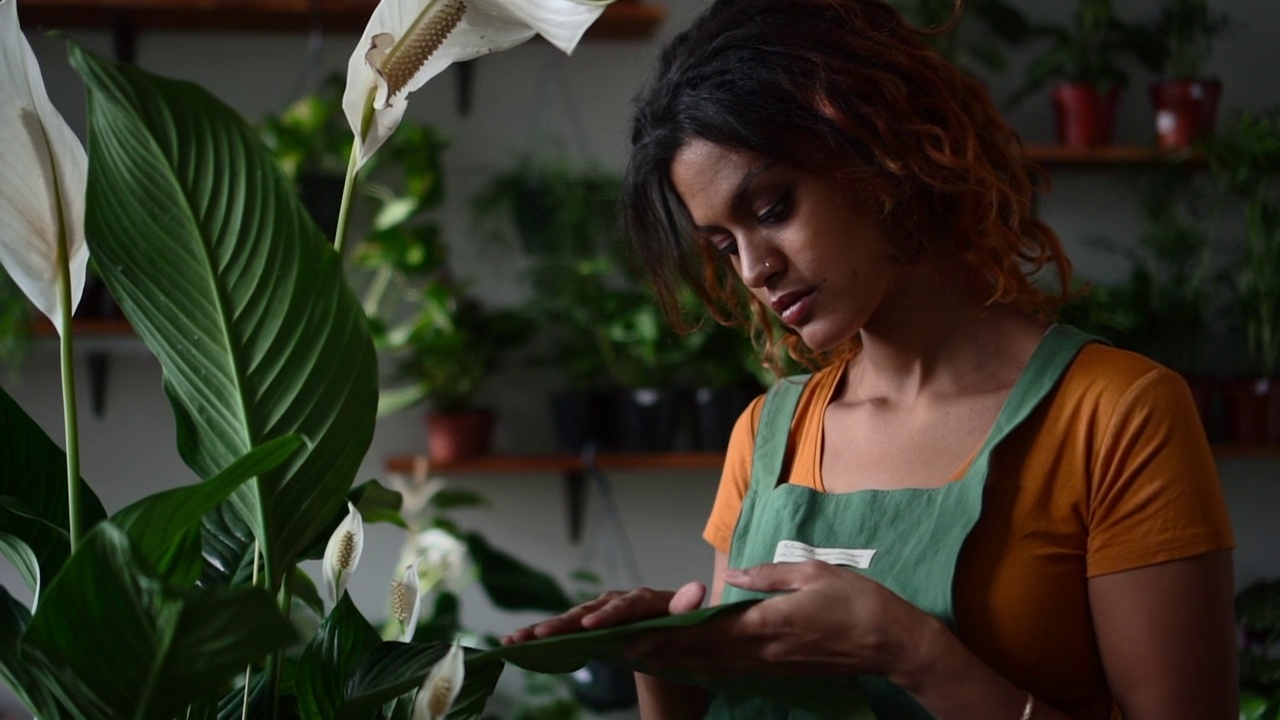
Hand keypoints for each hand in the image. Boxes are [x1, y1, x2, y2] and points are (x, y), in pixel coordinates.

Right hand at [501, 581, 707, 644]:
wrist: (681, 645)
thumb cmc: (689, 635)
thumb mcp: (693, 625)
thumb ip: (687, 608)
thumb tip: (697, 588)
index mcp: (648, 600)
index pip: (627, 605)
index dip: (608, 615)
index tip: (590, 626)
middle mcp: (620, 602)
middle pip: (591, 611)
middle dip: (565, 623)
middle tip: (542, 633)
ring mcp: (602, 613)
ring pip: (572, 619)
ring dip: (544, 629)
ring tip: (518, 638)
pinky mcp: (590, 627)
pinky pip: (565, 631)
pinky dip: (541, 636)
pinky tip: (513, 642)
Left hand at [627, 561, 942, 683]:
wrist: (893, 645)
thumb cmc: (858, 602)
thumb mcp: (814, 573)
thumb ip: (769, 576)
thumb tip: (733, 579)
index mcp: (766, 624)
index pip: (706, 631)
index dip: (670, 634)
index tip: (639, 634)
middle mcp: (763, 652)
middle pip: (703, 654)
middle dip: (665, 653)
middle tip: (629, 651)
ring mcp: (774, 666)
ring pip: (717, 667)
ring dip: (682, 664)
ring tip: (651, 661)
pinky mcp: (784, 672)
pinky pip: (738, 671)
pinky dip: (710, 669)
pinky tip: (698, 668)